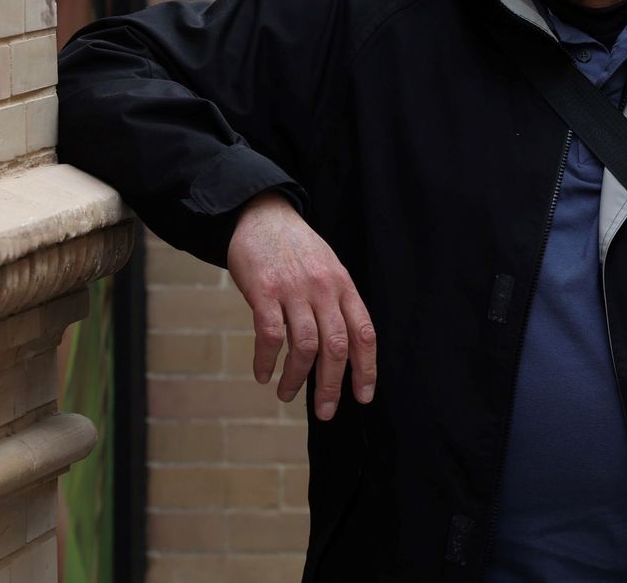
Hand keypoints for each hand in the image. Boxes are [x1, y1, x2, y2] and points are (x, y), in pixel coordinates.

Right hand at [226, 191, 376, 420]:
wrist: (260, 215)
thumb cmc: (295, 248)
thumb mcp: (328, 268)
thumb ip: (336, 303)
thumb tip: (341, 351)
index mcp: (343, 285)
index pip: (363, 333)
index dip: (366, 369)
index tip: (362, 397)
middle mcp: (323, 288)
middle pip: (336, 346)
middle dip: (331, 385)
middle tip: (325, 411)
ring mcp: (293, 289)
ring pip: (303, 346)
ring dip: (296, 378)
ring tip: (286, 394)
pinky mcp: (263, 291)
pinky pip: (269, 335)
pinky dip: (266, 361)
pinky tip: (263, 374)